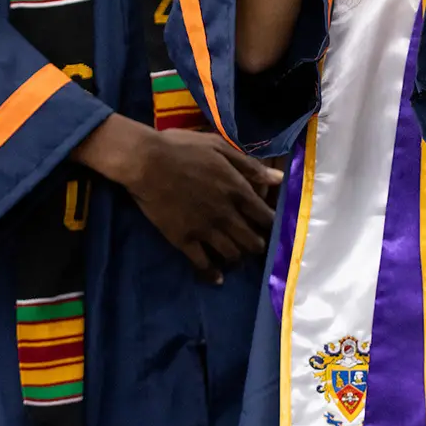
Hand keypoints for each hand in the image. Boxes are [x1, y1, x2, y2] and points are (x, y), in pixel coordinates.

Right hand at [74, 116, 280, 282]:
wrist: (145, 161)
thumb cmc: (183, 148)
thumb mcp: (220, 147)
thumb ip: (250, 166)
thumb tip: (279, 179)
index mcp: (237, 190)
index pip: (264, 217)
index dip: (270, 224)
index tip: (269, 226)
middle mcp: (226, 214)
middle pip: (251, 240)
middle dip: (257, 245)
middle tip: (255, 244)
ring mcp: (204, 229)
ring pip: (232, 254)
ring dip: (238, 258)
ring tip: (239, 257)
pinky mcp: (183, 239)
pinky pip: (202, 264)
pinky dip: (212, 273)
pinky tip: (217, 278)